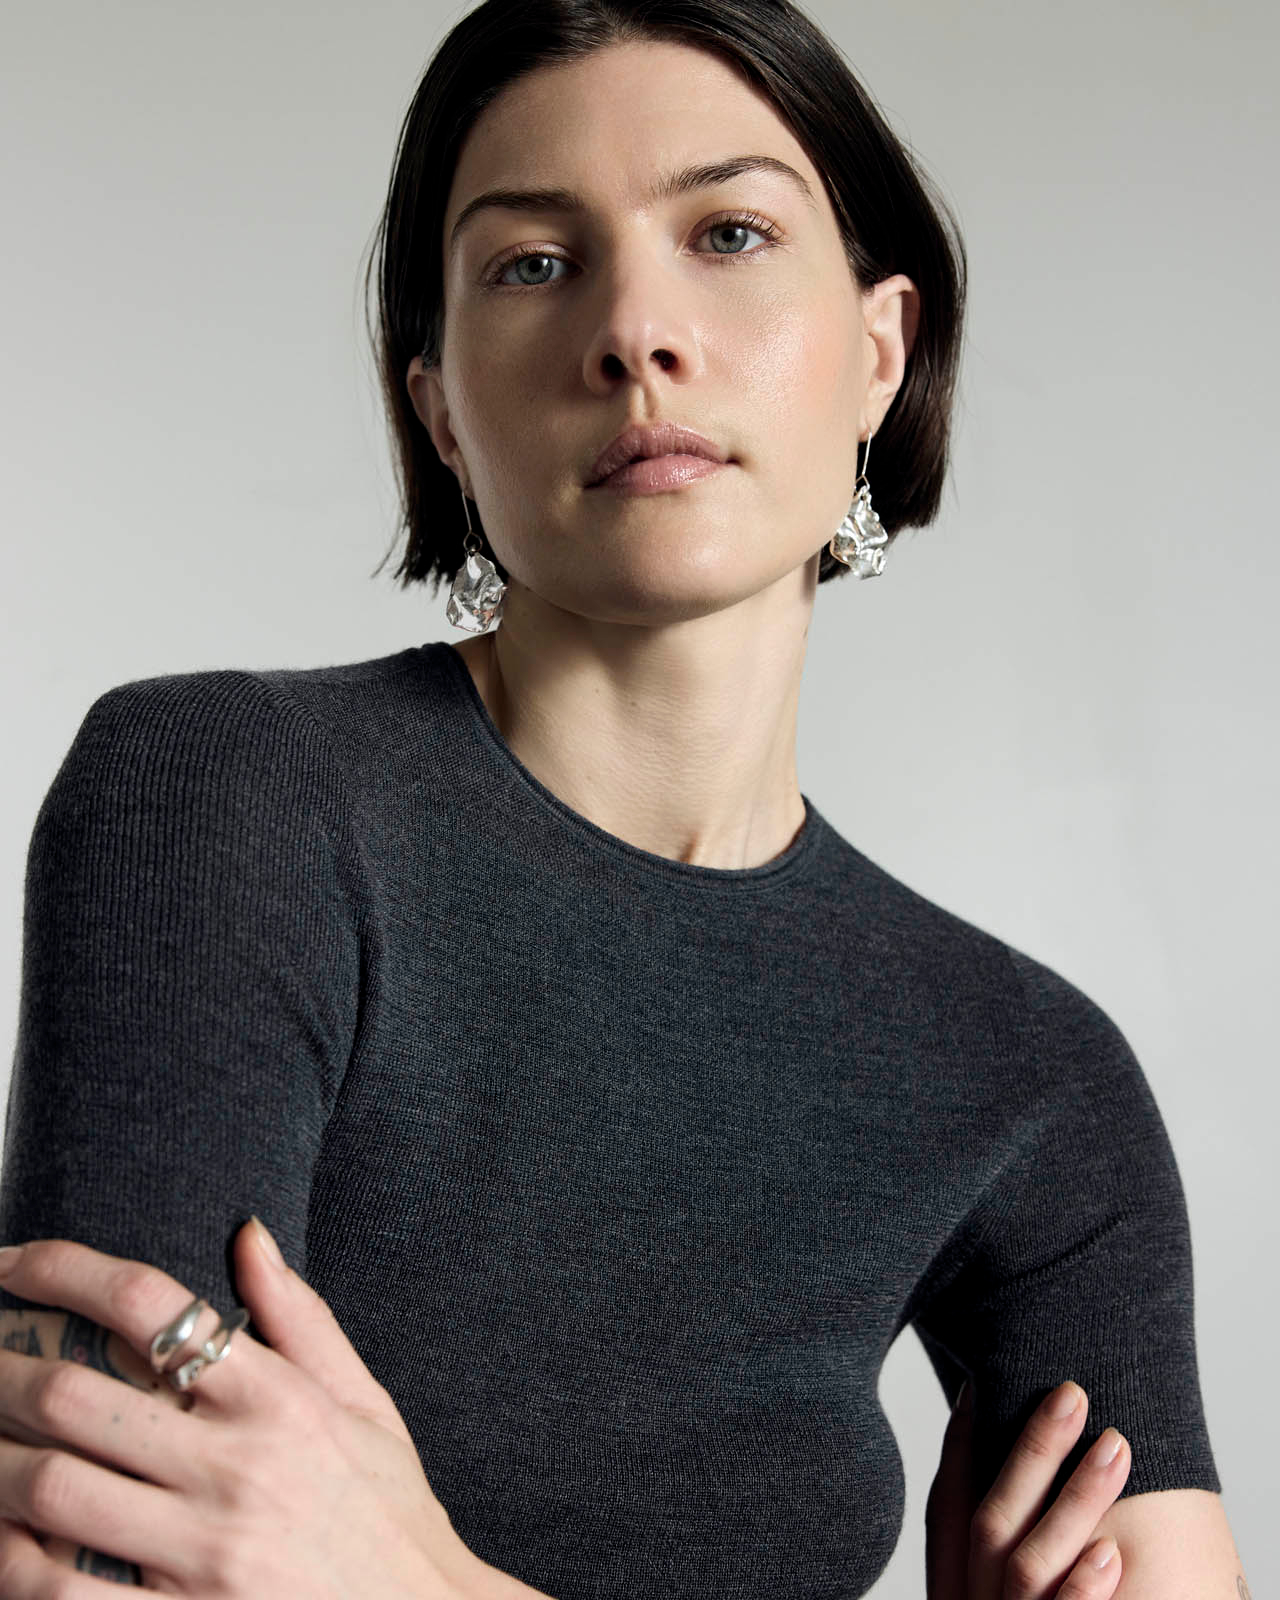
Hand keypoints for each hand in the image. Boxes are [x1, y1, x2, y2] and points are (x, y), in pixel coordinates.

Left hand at [0, 1222, 525, 1596]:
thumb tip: (247, 1235)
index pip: (151, 1303)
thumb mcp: (363, 1401)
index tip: (11, 1265)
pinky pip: (61, 1593)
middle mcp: (235, 1464)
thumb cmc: (390, 1510)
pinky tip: (0, 1538)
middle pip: (74, 1394)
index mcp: (278, 1396)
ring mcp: (202, 1551)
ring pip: (49, 1488)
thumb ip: (300, 1316)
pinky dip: (11, 1561)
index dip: (63, 1270)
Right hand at [926, 1378, 1129, 1597]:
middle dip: (1032, 1453)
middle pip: (990, 1524)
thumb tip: (1031, 1467)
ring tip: (1116, 1446)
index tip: (978, 1386)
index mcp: (955, 1595)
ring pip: (1029, 1565)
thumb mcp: (1001, 1592)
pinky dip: (1084, 1587)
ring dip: (1074, 1500)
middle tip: (1071, 1394)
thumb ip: (1014, 1550)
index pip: (947, 1512)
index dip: (960, 1446)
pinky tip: (1112, 1551)